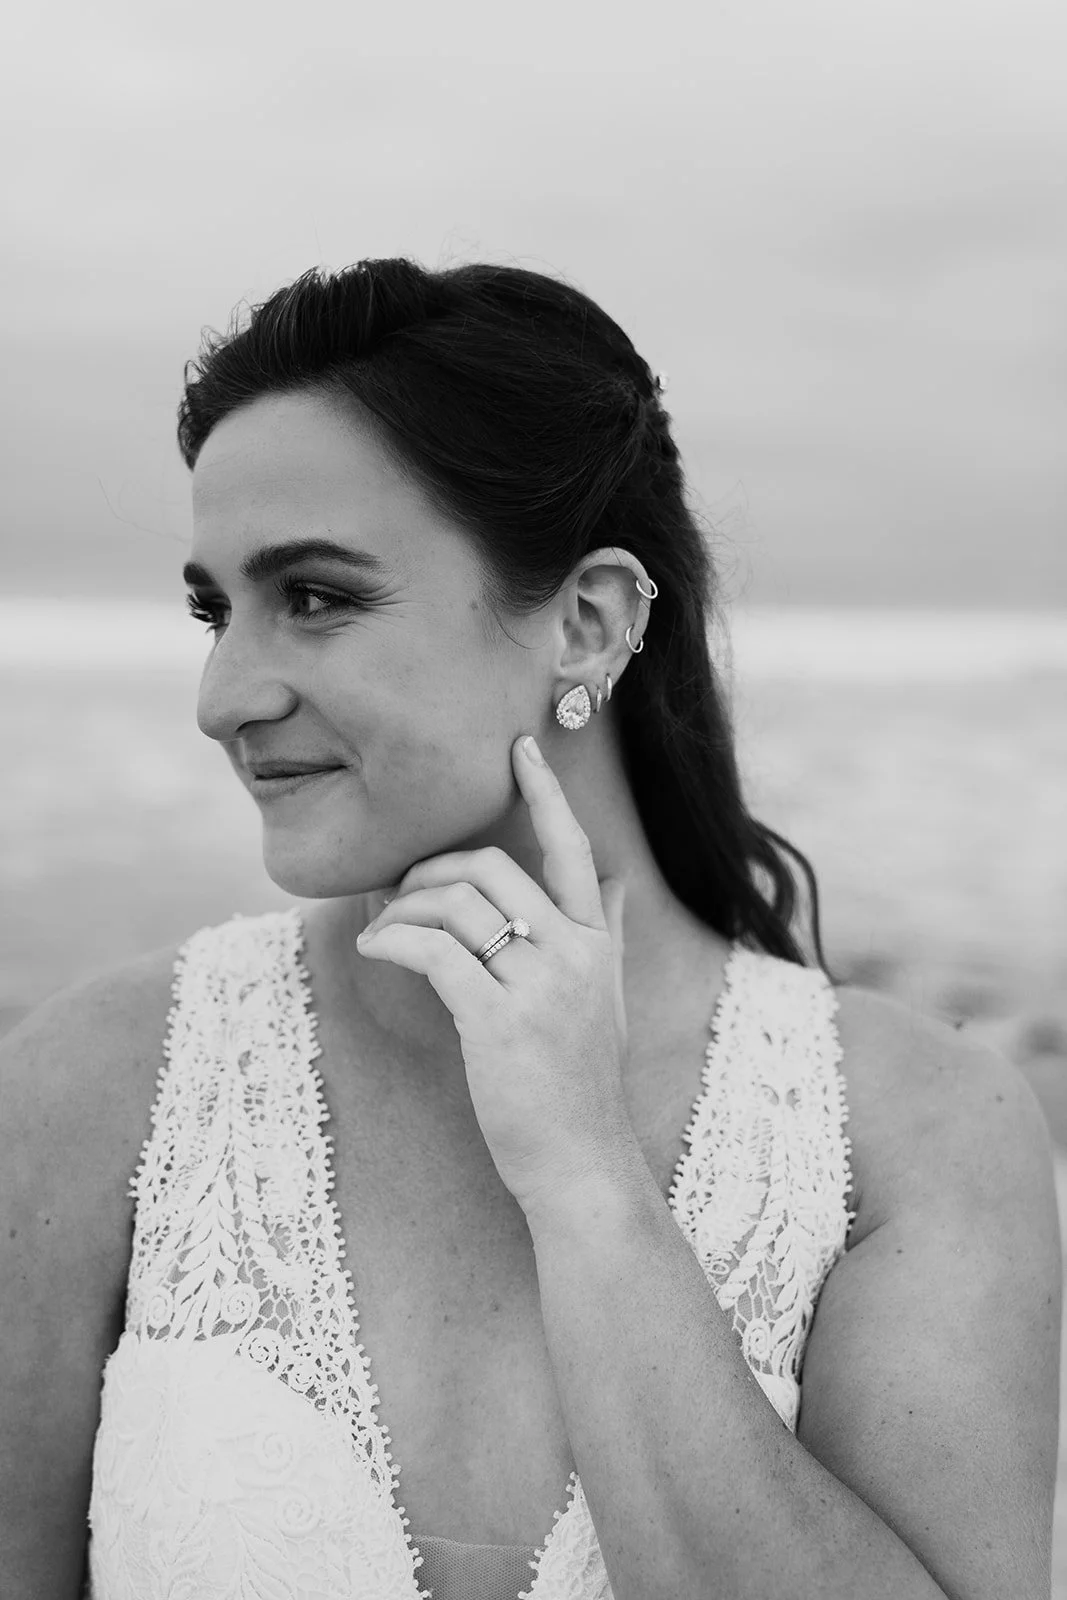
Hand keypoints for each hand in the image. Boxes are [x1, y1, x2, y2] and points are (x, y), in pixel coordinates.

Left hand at [354, 734, 643, 1220]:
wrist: (581, 1163)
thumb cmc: (582, 1084)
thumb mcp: (609, 999)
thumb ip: (610, 933)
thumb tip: (618, 880)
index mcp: (599, 942)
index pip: (573, 848)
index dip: (545, 792)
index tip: (518, 745)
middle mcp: (576, 952)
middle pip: (492, 867)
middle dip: (431, 866)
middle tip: (398, 886)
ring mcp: (540, 984)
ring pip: (456, 904)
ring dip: (402, 905)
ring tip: (379, 926)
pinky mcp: (498, 1019)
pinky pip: (432, 951)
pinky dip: (392, 940)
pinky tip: (374, 947)